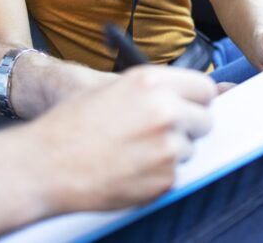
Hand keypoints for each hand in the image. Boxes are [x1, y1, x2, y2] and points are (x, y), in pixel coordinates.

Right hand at [21, 66, 216, 213]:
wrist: (45, 164)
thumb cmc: (73, 123)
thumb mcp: (114, 88)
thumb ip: (160, 88)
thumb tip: (217, 90)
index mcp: (151, 82)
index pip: (204, 89)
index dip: (194, 100)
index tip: (187, 108)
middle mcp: (164, 112)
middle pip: (205, 120)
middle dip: (187, 127)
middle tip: (157, 133)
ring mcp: (166, 147)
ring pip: (190, 149)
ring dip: (171, 152)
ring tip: (134, 151)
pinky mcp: (164, 179)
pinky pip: (177, 175)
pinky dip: (159, 174)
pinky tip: (131, 168)